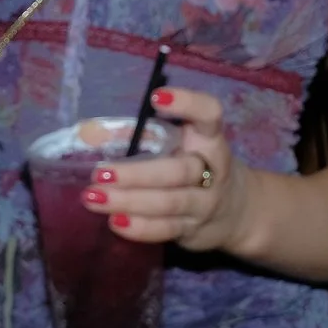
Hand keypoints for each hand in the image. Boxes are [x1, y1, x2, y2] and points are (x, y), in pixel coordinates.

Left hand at [82, 87, 254, 253]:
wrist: (235, 211)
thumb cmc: (195, 165)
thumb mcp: (185, 145)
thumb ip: (150, 135)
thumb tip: (92, 133)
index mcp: (209, 138)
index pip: (209, 115)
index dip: (188, 104)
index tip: (156, 97)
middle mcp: (213, 170)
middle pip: (179, 171)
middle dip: (138, 174)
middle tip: (100, 173)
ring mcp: (205, 203)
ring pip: (169, 203)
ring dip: (130, 201)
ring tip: (95, 198)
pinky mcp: (193, 229)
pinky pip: (166, 229)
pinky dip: (140, 228)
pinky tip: (114, 221)